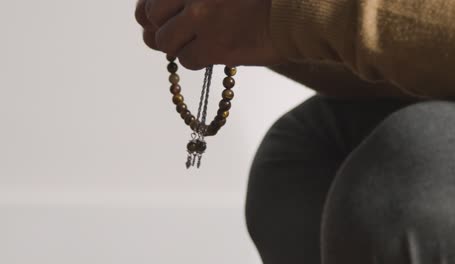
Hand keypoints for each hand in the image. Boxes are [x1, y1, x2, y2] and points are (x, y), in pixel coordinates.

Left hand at [135, 0, 288, 69]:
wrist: (295, 13)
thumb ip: (196, 0)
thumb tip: (164, 13)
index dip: (147, 13)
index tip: (154, 21)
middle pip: (151, 19)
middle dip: (160, 31)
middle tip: (174, 37)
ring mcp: (201, 19)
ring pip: (165, 42)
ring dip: (177, 47)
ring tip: (195, 45)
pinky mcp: (214, 46)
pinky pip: (186, 60)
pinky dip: (194, 60)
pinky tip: (210, 54)